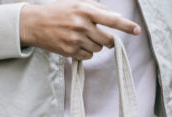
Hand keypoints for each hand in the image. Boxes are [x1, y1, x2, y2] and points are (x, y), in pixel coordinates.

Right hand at [19, 0, 140, 59]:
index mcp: (85, 10)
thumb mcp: (76, 2)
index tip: (137, 30)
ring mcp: (75, 39)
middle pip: (107, 40)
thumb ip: (96, 8)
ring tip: (81, 37)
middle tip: (101, 36)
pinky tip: (76, 45)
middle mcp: (81, 25)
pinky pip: (88, 56)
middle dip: (108, 40)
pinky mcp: (69, 51)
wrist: (34, 23)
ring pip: (98, 49)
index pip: (111, 19)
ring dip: (95, 45)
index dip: (126, 26)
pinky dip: (86, 52)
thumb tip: (115, 17)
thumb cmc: (58, 11)